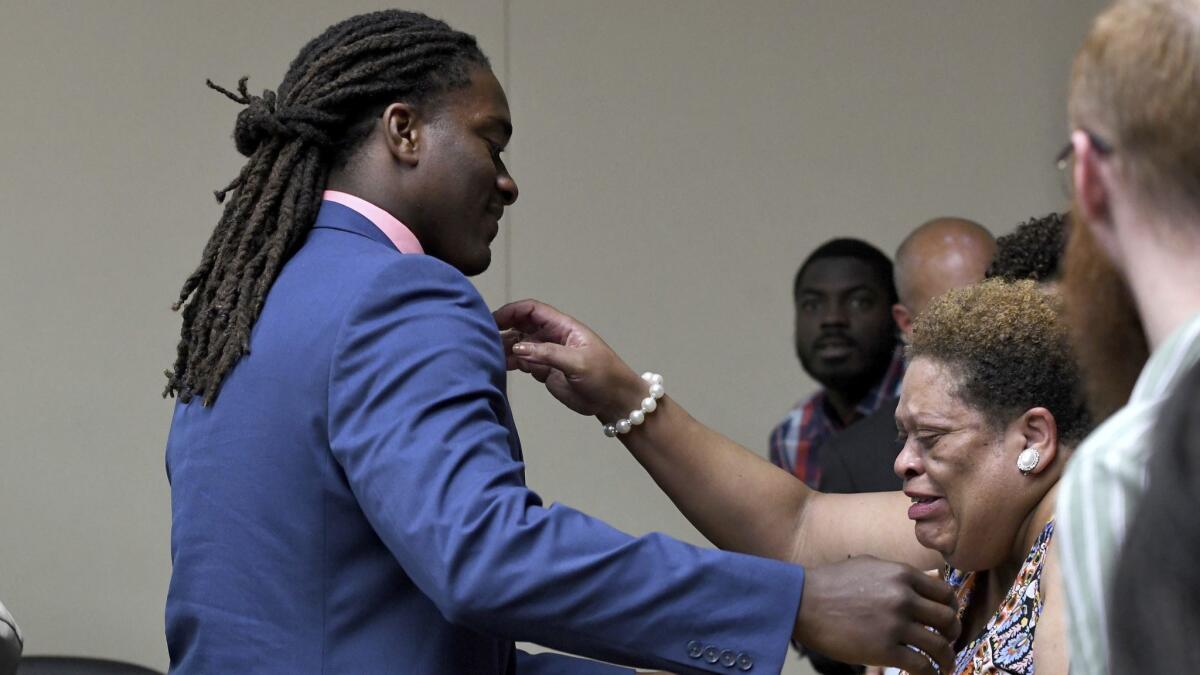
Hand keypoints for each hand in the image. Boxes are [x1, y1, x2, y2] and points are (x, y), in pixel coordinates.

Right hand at [494, 299, 645, 421]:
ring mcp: (547, 354)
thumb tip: (518, 347)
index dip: (513, 311)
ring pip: (519, 344)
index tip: (493, 319)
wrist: (614, 401)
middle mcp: (552, 337)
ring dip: (504, 347)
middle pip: (522, 326)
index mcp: (563, 327)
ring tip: (487, 355)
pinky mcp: (544, 371)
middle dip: (503, 328)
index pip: (533, 311)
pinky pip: (522, 362)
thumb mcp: (578, 362)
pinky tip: (497, 366)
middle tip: (483, 339)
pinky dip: (509, 362)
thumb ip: (548, 354)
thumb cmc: (604, 376)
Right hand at [793, 556, 959, 674]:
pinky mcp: (884, 649)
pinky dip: (929, 673)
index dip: (950, 609)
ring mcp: (895, 624)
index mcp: (901, 574)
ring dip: (945, 658)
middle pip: (948, 619)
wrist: (801, 602)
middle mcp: (903, 597)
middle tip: (946, 643)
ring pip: (939, 645)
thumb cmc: (830, 583)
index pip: (945, 593)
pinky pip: (921, 665)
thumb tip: (933, 575)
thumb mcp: (869, 565)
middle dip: (952, 634)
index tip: (946, 620)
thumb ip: (901, 572)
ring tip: (943, 666)